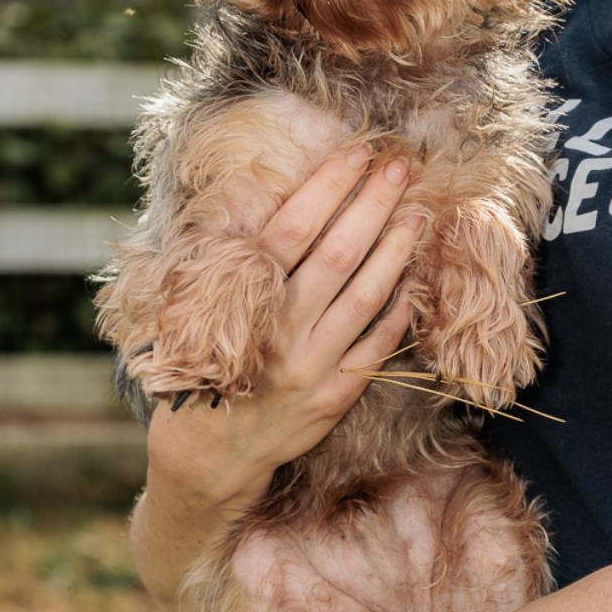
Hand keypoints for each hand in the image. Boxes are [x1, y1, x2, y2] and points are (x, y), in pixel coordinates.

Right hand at [146, 145, 423, 511]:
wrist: (209, 458)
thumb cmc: (197, 372)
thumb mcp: (193, 313)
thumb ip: (227, 268)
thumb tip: (258, 206)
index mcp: (241, 302)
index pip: (292, 230)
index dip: (328, 188)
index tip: (355, 153)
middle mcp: (280, 331)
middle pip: (338, 254)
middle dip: (373, 204)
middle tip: (400, 166)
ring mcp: (313, 366)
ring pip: (366, 297)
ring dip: (396, 250)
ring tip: (418, 214)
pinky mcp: (336, 396)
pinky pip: (377, 346)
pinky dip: (399, 311)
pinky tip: (414, 277)